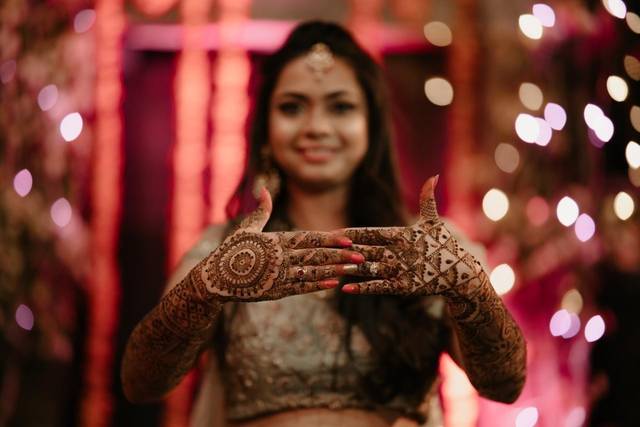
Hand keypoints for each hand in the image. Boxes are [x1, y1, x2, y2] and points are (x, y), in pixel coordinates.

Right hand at [197, 188, 363, 301]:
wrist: (214, 279)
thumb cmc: (231, 252)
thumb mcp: (246, 229)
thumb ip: (261, 211)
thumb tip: (265, 189)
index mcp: (275, 240)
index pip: (308, 238)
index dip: (329, 238)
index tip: (347, 238)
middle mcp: (279, 257)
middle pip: (314, 256)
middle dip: (338, 255)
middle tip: (360, 255)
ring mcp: (277, 275)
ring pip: (311, 272)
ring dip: (334, 271)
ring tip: (352, 269)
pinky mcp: (274, 291)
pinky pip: (300, 288)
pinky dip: (318, 286)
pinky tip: (334, 285)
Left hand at [339, 175, 483, 295]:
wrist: (460, 273)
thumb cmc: (444, 245)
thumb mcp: (434, 222)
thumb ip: (427, 199)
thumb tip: (433, 176)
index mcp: (401, 235)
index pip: (371, 233)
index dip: (352, 233)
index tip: (333, 232)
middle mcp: (398, 252)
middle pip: (365, 250)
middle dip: (344, 251)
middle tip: (323, 251)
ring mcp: (400, 271)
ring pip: (369, 269)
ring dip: (349, 268)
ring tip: (330, 268)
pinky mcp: (403, 287)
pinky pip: (379, 287)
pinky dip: (362, 287)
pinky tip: (344, 287)